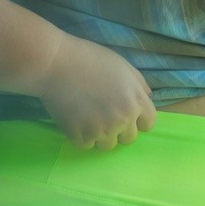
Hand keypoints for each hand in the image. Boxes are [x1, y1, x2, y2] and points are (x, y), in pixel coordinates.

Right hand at [36, 33, 156, 150]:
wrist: (56, 64)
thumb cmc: (90, 59)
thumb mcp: (122, 65)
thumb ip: (139, 84)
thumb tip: (146, 98)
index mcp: (136, 102)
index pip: (148, 124)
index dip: (138, 119)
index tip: (125, 113)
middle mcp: (122, 120)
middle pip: (129, 139)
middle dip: (120, 129)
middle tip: (104, 114)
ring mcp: (101, 131)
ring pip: (107, 146)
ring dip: (101, 135)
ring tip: (88, 118)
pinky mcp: (79, 136)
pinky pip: (86, 145)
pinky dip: (81, 136)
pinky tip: (75, 120)